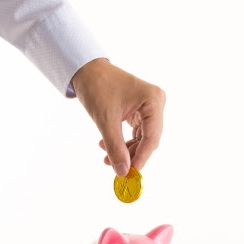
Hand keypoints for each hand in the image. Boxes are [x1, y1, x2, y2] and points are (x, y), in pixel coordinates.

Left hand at [71, 58, 165, 176]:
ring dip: (126, 150)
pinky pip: (137, 132)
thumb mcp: (105, 120)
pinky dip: (123, 142)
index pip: (152, 137)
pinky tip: (106, 146)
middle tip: (116, 168)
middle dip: (132, 155)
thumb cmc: (97, 88)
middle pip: (149, 139)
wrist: (87, 70)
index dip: (141, 157)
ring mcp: (150, 106)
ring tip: (106, 156)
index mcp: (153, 100)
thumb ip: (115, 147)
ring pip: (142, 138)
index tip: (129, 173)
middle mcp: (156, 102)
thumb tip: (123, 172)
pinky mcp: (142, 110)